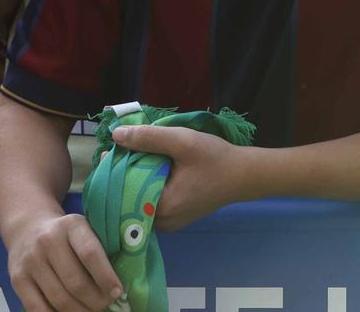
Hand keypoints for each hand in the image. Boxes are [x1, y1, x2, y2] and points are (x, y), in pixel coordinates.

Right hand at [3, 211, 124, 311]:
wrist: (27, 227)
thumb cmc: (65, 233)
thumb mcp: (82, 229)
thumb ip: (97, 250)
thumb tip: (114, 286)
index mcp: (72, 225)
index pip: (90, 254)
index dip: (106, 277)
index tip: (117, 292)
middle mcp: (48, 242)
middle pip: (75, 282)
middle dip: (94, 300)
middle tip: (104, 305)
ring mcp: (30, 261)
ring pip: (58, 298)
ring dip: (78, 311)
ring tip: (90, 311)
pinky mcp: (17, 279)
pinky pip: (37, 307)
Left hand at [110, 124, 251, 231]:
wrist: (247, 174)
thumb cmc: (217, 159)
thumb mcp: (184, 142)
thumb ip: (149, 138)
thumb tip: (115, 135)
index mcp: (161, 209)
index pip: (122, 193)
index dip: (114, 172)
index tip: (112, 152)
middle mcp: (160, 223)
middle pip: (128, 200)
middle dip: (123, 176)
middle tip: (124, 152)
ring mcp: (168, 224)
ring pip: (138, 203)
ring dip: (135, 182)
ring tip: (136, 160)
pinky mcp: (174, 219)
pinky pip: (150, 205)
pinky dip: (146, 188)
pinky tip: (151, 171)